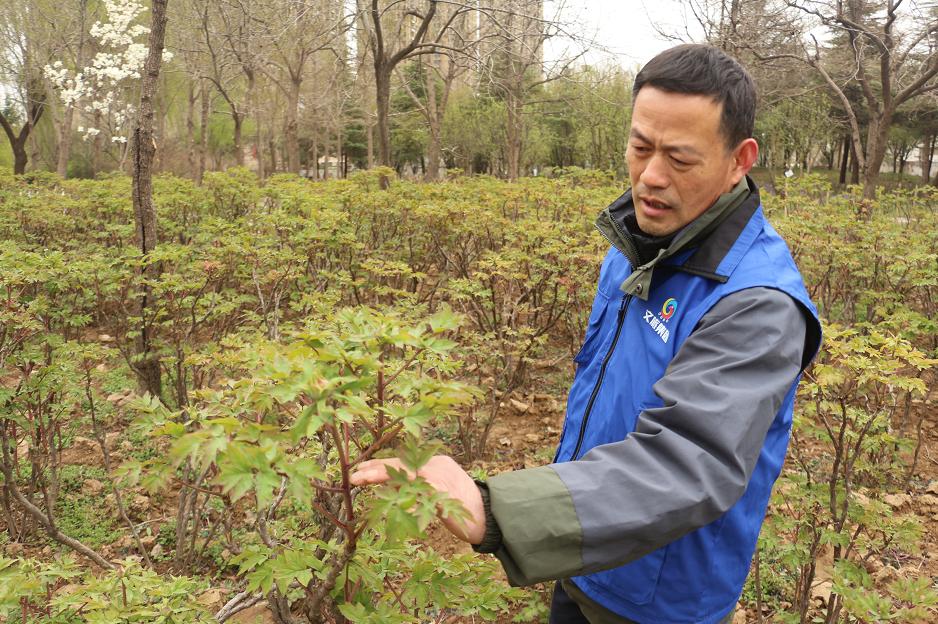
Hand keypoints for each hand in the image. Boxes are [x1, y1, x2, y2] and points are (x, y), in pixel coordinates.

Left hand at [350, 455, 485, 544]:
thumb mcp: (435, 490)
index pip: (403, 461)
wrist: (488, 516)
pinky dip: (402, 496)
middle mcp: (437, 466)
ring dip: (381, 476)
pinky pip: (419, 494)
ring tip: (361, 480)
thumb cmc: (459, 506)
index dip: (379, 465)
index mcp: (435, 463)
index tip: (358, 471)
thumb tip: (389, 486)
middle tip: (353, 476)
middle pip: (401, 464)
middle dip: (375, 469)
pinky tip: (386, 500)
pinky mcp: (444, 494)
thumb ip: (416, 486)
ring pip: (405, 474)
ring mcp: (441, 478)